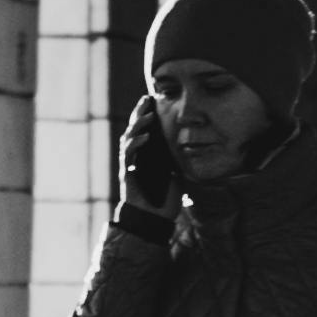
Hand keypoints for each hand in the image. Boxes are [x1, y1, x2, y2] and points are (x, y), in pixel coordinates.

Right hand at [118, 95, 178, 216]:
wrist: (154, 217)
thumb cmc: (165, 197)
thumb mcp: (176, 172)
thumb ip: (177, 158)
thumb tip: (190, 145)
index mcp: (147, 152)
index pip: (145, 128)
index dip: (147, 113)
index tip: (153, 99)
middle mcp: (136, 155)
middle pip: (134, 128)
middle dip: (140, 113)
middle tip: (147, 99)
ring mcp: (129, 162)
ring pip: (129, 138)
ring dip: (137, 125)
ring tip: (148, 115)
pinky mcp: (126, 172)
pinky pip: (128, 154)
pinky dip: (135, 144)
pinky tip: (144, 137)